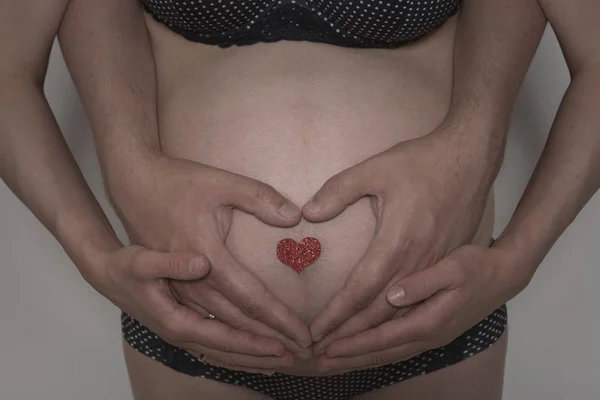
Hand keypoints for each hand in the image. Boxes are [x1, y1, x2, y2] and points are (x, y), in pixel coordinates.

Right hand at [87, 244, 295, 370]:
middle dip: (268, 349)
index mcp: (180, 308)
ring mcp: (183, 330)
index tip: (298, 335)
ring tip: (284, 359)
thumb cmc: (126, 259)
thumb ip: (171, 261)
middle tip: (302, 352)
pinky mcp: (183, 327)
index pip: (239, 317)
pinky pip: (216, 347)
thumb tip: (202, 263)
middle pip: (234, 342)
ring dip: (255, 356)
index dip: (271, 326)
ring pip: (225, 350)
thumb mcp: (143, 255)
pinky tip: (254, 354)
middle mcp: (182, 327)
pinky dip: (237, 352)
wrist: (104, 270)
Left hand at [302, 124, 502, 347]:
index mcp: (397, 244)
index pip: (360, 291)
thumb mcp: (375, 169)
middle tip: (323, 356)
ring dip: (373, 337)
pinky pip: (419, 305)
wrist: (471, 161)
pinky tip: (384, 332)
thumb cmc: (423, 163)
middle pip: (380, 314)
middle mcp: (417, 263)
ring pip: (401, 315)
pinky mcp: (443, 263)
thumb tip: (309, 213)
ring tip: (347, 354)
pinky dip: (398, 325)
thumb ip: (339, 190)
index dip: (336, 314)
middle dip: (350, 338)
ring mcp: (434, 266)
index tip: (315, 332)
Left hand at [314, 244, 525, 370]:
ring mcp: (431, 336)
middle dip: (348, 359)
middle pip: (381, 353)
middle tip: (318, 364)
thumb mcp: (452, 267)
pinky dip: (376, 354)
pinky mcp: (432, 331)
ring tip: (333, 363)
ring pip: (388, 354)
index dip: (352, 343)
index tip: (326, 346)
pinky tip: (362, 354)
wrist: (504, 276)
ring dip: (359, 360)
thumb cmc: (476, 266)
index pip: (382, 336)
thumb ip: (422, 282)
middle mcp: (428, 335)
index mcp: (429, 319)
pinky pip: (397, 349)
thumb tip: (393, 295)